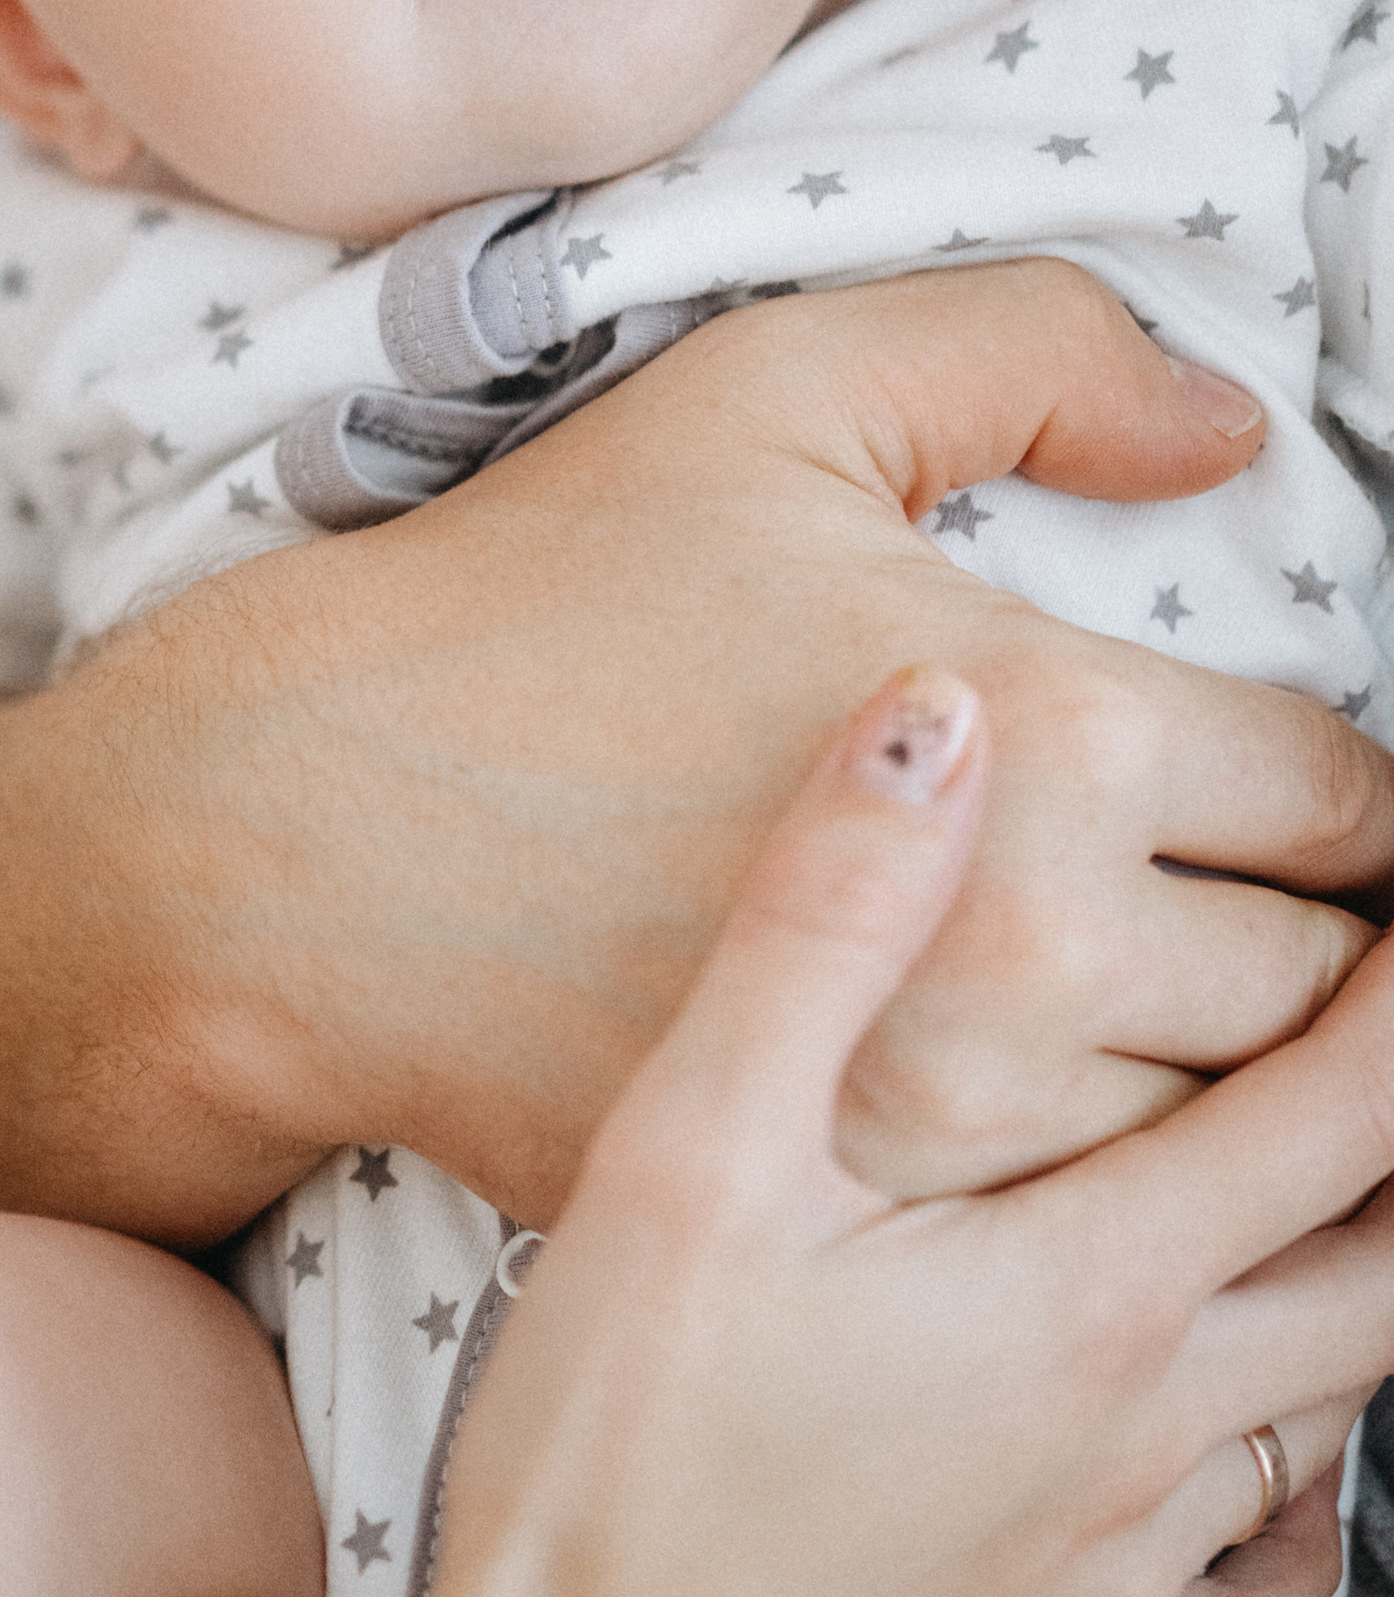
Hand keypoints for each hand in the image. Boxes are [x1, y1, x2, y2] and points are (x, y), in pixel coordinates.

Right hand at [152, 258, 1392, 1222]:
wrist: (307, 846)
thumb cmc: (536, 605)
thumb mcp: (778, 389)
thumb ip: (1038, 350)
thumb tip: (1229, 433)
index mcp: (1054, 732)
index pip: (1345, 803)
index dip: (1346, 793)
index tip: (1303, 790)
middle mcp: (1040, 956)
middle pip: (1323, 995)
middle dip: (1313, 941)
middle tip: (1265, 894)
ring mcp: (956, 1125)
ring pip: (1232, 1145)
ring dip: (1235, 1085)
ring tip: (1203, 1014)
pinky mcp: (868, 1229)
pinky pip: (1094, 1246)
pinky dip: (1121, 1195)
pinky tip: (1092, 1129)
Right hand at [152, 668, 1393, 1596]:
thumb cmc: (610, 1460)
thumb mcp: (688, 1144)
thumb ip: (823, 918)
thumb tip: (932, 721)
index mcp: (1084, 1288)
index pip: (1338, 1110)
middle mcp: (1145, 1427)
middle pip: (1384, 1259)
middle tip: (1376, 1014)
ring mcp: (1116, 1555)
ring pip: (1337, 1404)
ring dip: (1365, 1276)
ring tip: (1338, 1183)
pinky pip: (1261, 1582)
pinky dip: (1308, 1496)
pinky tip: (1281, 1461)